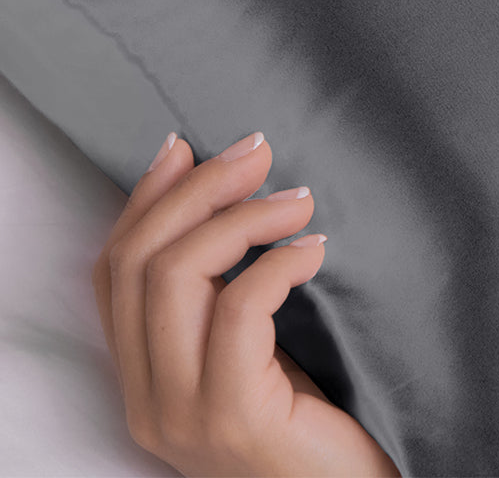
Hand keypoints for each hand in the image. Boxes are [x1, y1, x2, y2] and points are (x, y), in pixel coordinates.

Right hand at [92, 130, 399, 476]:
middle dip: (198, 190)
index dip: (147, 199)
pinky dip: (277, 263)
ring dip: (241, 217)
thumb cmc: (316, 420)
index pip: (114, 271)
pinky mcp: (234, 419)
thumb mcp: (258, 347)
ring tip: (299, 198)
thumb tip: (224, 183)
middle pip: (140, 261)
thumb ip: (227, 290)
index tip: (189, 146)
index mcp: (145, 378)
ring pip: (174, 276)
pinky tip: (316, 249)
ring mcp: (183, 414)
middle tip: (258, 151)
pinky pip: (238, 311)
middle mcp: (148, 399)